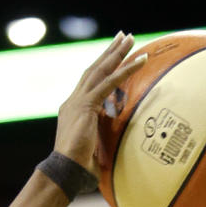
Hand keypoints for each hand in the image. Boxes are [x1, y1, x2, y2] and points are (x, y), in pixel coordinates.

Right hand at [54, 32, 146, 175]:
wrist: (64, 170)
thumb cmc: (77, 170)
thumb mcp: (92, 151)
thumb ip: (101, 144)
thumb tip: (113, 156)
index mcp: (73, 110)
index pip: (89, 83)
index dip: (101, 68)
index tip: (112, 56)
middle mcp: (73, 101)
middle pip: (94, 69)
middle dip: (109, 52)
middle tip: (123, 36)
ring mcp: (78, 101)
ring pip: (101, 69)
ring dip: (117, 53)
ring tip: (129, 38)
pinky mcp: (87, 105)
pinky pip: (110, 83)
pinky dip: (126, 70)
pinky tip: (140, 61)